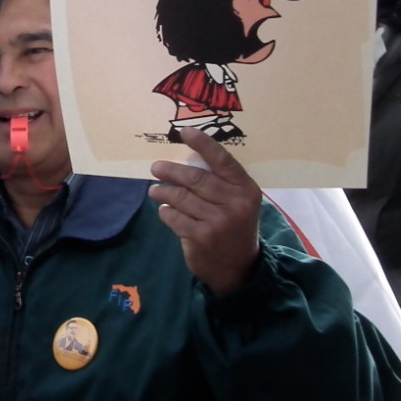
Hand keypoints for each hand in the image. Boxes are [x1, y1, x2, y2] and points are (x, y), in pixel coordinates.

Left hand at [149, 127, 261, 295]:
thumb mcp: (239, 203)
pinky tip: (165, 210)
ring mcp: (218, 222)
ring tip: (155, 190)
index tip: (184, 132)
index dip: (202, 143)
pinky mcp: (201, 238)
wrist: (239, 269)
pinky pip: (175, 217)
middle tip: (156, 167)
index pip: (222, 160)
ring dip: (163, 191)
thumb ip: (222, 183)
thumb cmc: (236, 227)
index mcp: (246, 189)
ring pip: (181, 197)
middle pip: (196, 178)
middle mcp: (235, 204)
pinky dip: (166, 212)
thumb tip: (187, 159)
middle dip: (171, 171)